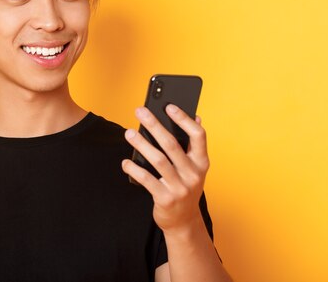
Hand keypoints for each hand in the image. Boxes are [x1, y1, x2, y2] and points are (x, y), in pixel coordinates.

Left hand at [121, 105, 209, 232]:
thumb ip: (192, 145)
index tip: (169, 106)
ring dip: (141, 144)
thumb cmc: (185, 187)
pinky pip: (147, 179)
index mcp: (201, 163)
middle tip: (140, 111)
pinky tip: (125, 162)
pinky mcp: (165, 199)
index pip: (198, 136)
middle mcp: (193, 174)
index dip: (184, 119)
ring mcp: (180, 187)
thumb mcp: (194, 168)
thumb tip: (196, 116)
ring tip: (128, 133)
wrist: (184, 222)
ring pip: (158, 160)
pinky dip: (134, 169)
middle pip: (172, 144)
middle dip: (154, 125)